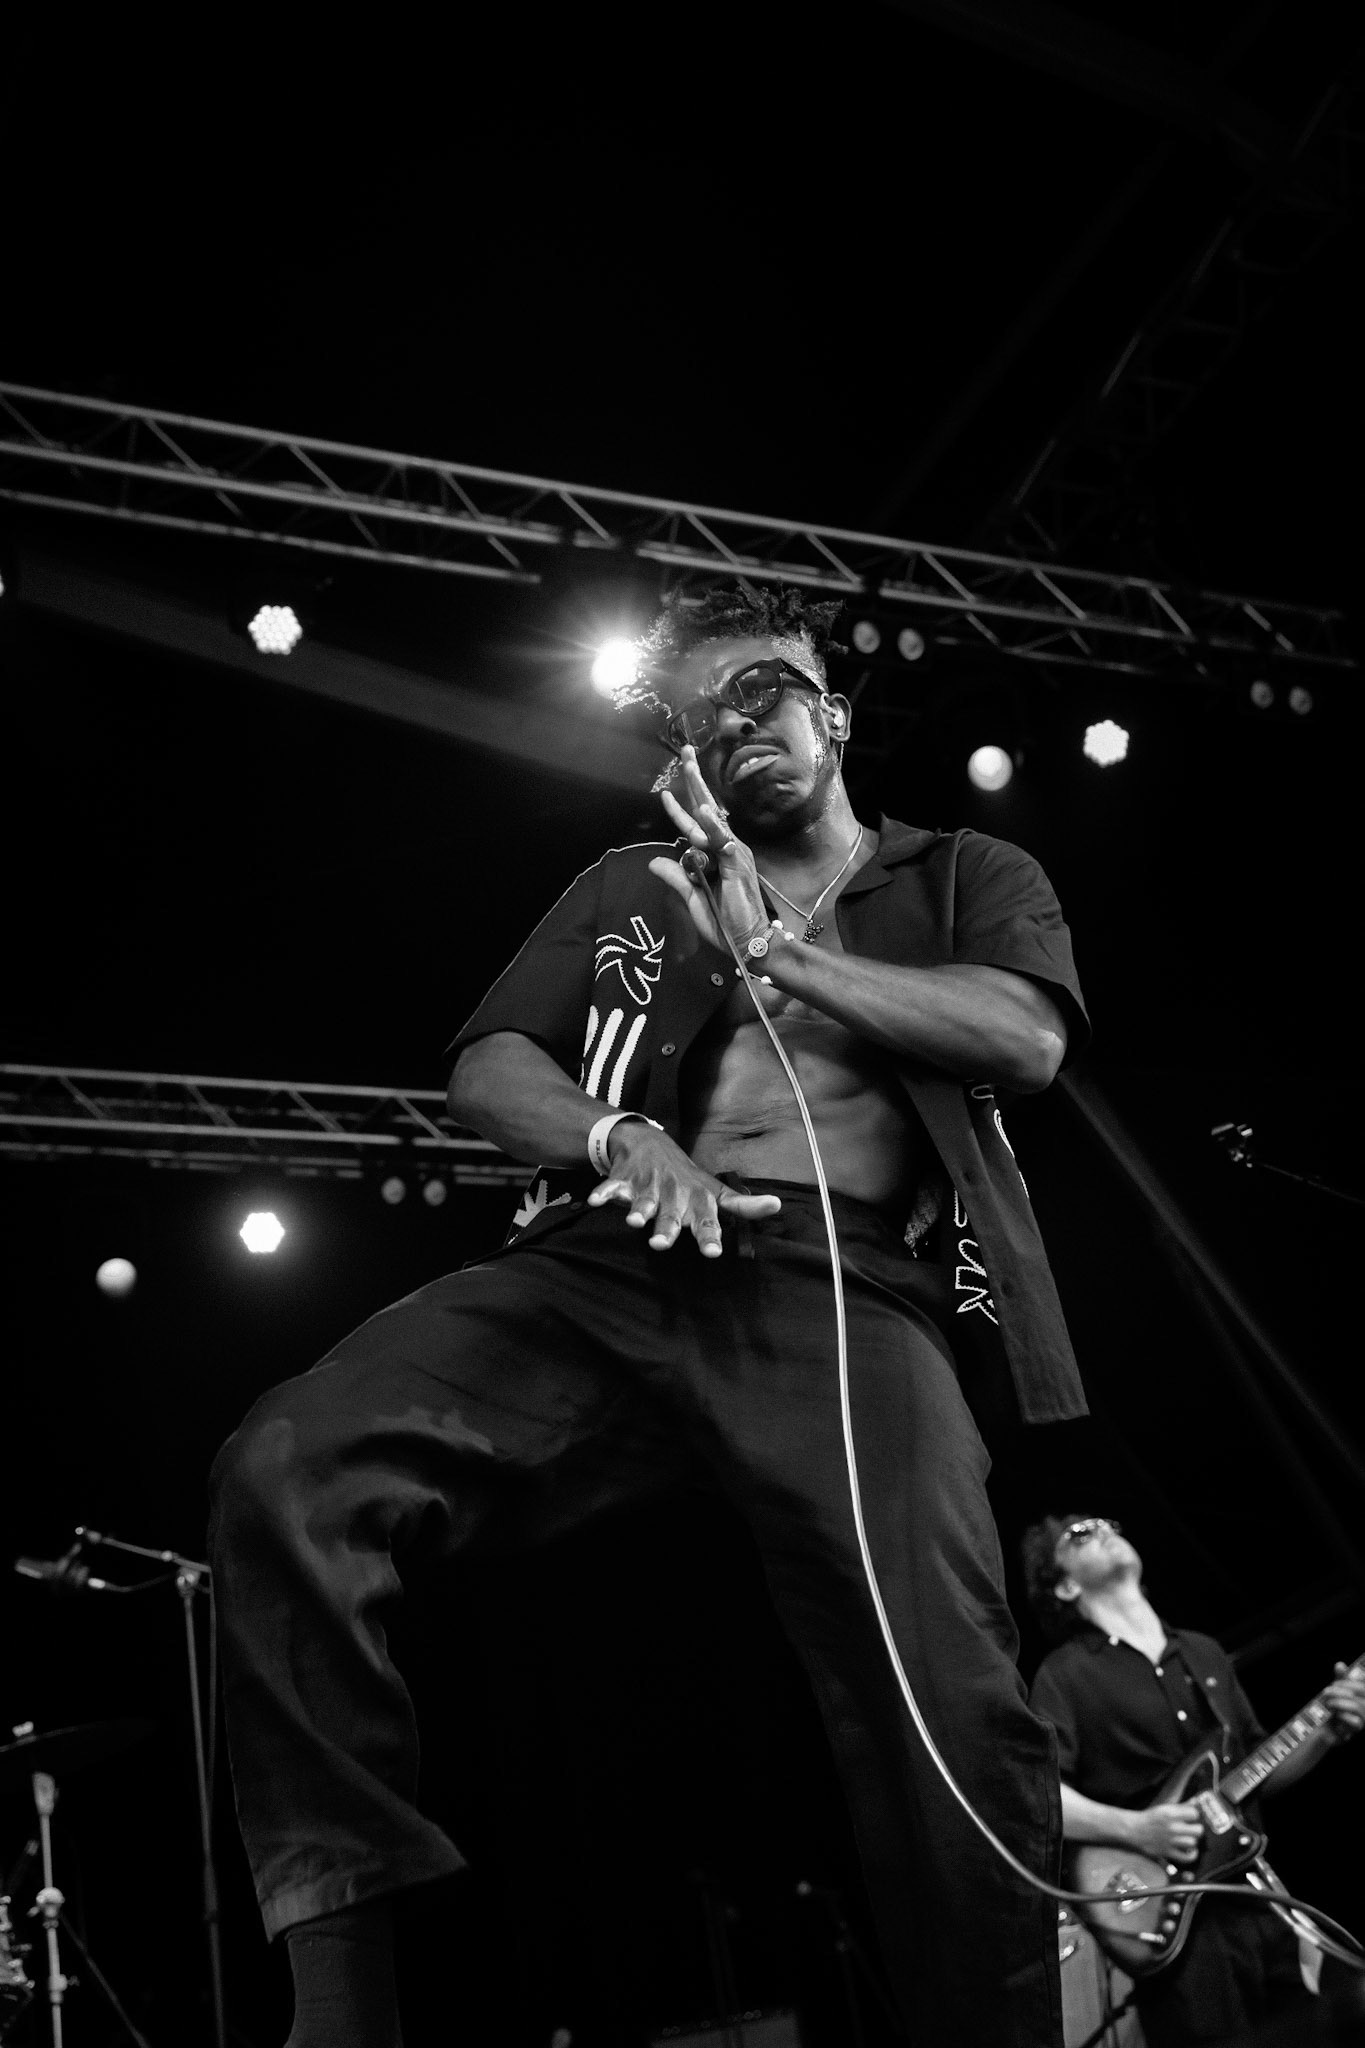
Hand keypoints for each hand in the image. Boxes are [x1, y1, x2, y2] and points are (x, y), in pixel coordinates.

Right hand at [585, 1120, 780, 1255]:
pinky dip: (604, 1193)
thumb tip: (777, 1206)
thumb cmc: (687, 1179)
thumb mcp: (715, 1191)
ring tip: (633, 1222)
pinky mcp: (625, 1181)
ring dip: (638, 1210)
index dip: (710, 1235)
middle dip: (667, 1228)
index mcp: (697, 1200)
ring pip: (643, 1202)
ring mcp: (648, 1186)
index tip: (712, 1252)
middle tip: (662, 1244)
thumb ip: (742, 1205)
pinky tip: (595, 1201)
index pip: (707, 1219)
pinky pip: (612, 1187)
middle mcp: (674, 1194)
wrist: (649, 1144)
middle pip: (671, 1215)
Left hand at [647, 746, 769, 956]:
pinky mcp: (737, 865)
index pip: (695, 825)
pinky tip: (702, 811)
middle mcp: (726, 847)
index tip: (663, 792)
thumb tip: (653, 862)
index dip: (678, 809)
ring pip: (713, 819)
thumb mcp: (692, 897)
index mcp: (716, 854)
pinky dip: (713, 827)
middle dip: (694, 780)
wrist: (746, 941)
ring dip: (700, 792)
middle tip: (684, 752)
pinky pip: (723, 842)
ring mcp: (733, 854)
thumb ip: (675, 877)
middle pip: (706, 808)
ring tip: (689, 767)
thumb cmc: (723, 920)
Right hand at [1125, 1802, 1204, 1864]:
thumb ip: (1181, 1806)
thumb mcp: (1165, 1808)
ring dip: (1192, 1841)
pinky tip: (1190, 1850)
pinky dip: (1192, 1855)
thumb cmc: (1150, 1818)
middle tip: (1192, 1829)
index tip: (1191, 1818)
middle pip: (1198, 1830)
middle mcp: (1172, 1827)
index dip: (1194, 1816)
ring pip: (1193, 1843)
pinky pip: (1187, 1857)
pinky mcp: (1168, 1852)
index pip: (1194, 1814)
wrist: (1134, 1829)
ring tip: (1188, 1838)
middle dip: (1196, 1829)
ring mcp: (1170, 1841)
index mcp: (1170, 1813)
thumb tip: (1196, 1802)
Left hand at [1323, 1663, 1364, 1739]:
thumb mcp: (1337, 1690)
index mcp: (1363, 1694)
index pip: (1363, 1684)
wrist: (1327, 1727)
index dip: (1352, 1680)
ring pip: (1357, 1706)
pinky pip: (1355, 1721)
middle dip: (1341, 1688)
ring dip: (1338, 1702)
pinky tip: (1335, 1715)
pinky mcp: (1358, 1728)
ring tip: (1328, 1703)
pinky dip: (1343, 1716)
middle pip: (1362, 1691)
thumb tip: (1340, 1665)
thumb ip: (1340, 1678)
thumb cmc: (1334, 1706)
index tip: (1336, 1681)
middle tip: (1326, 1691)